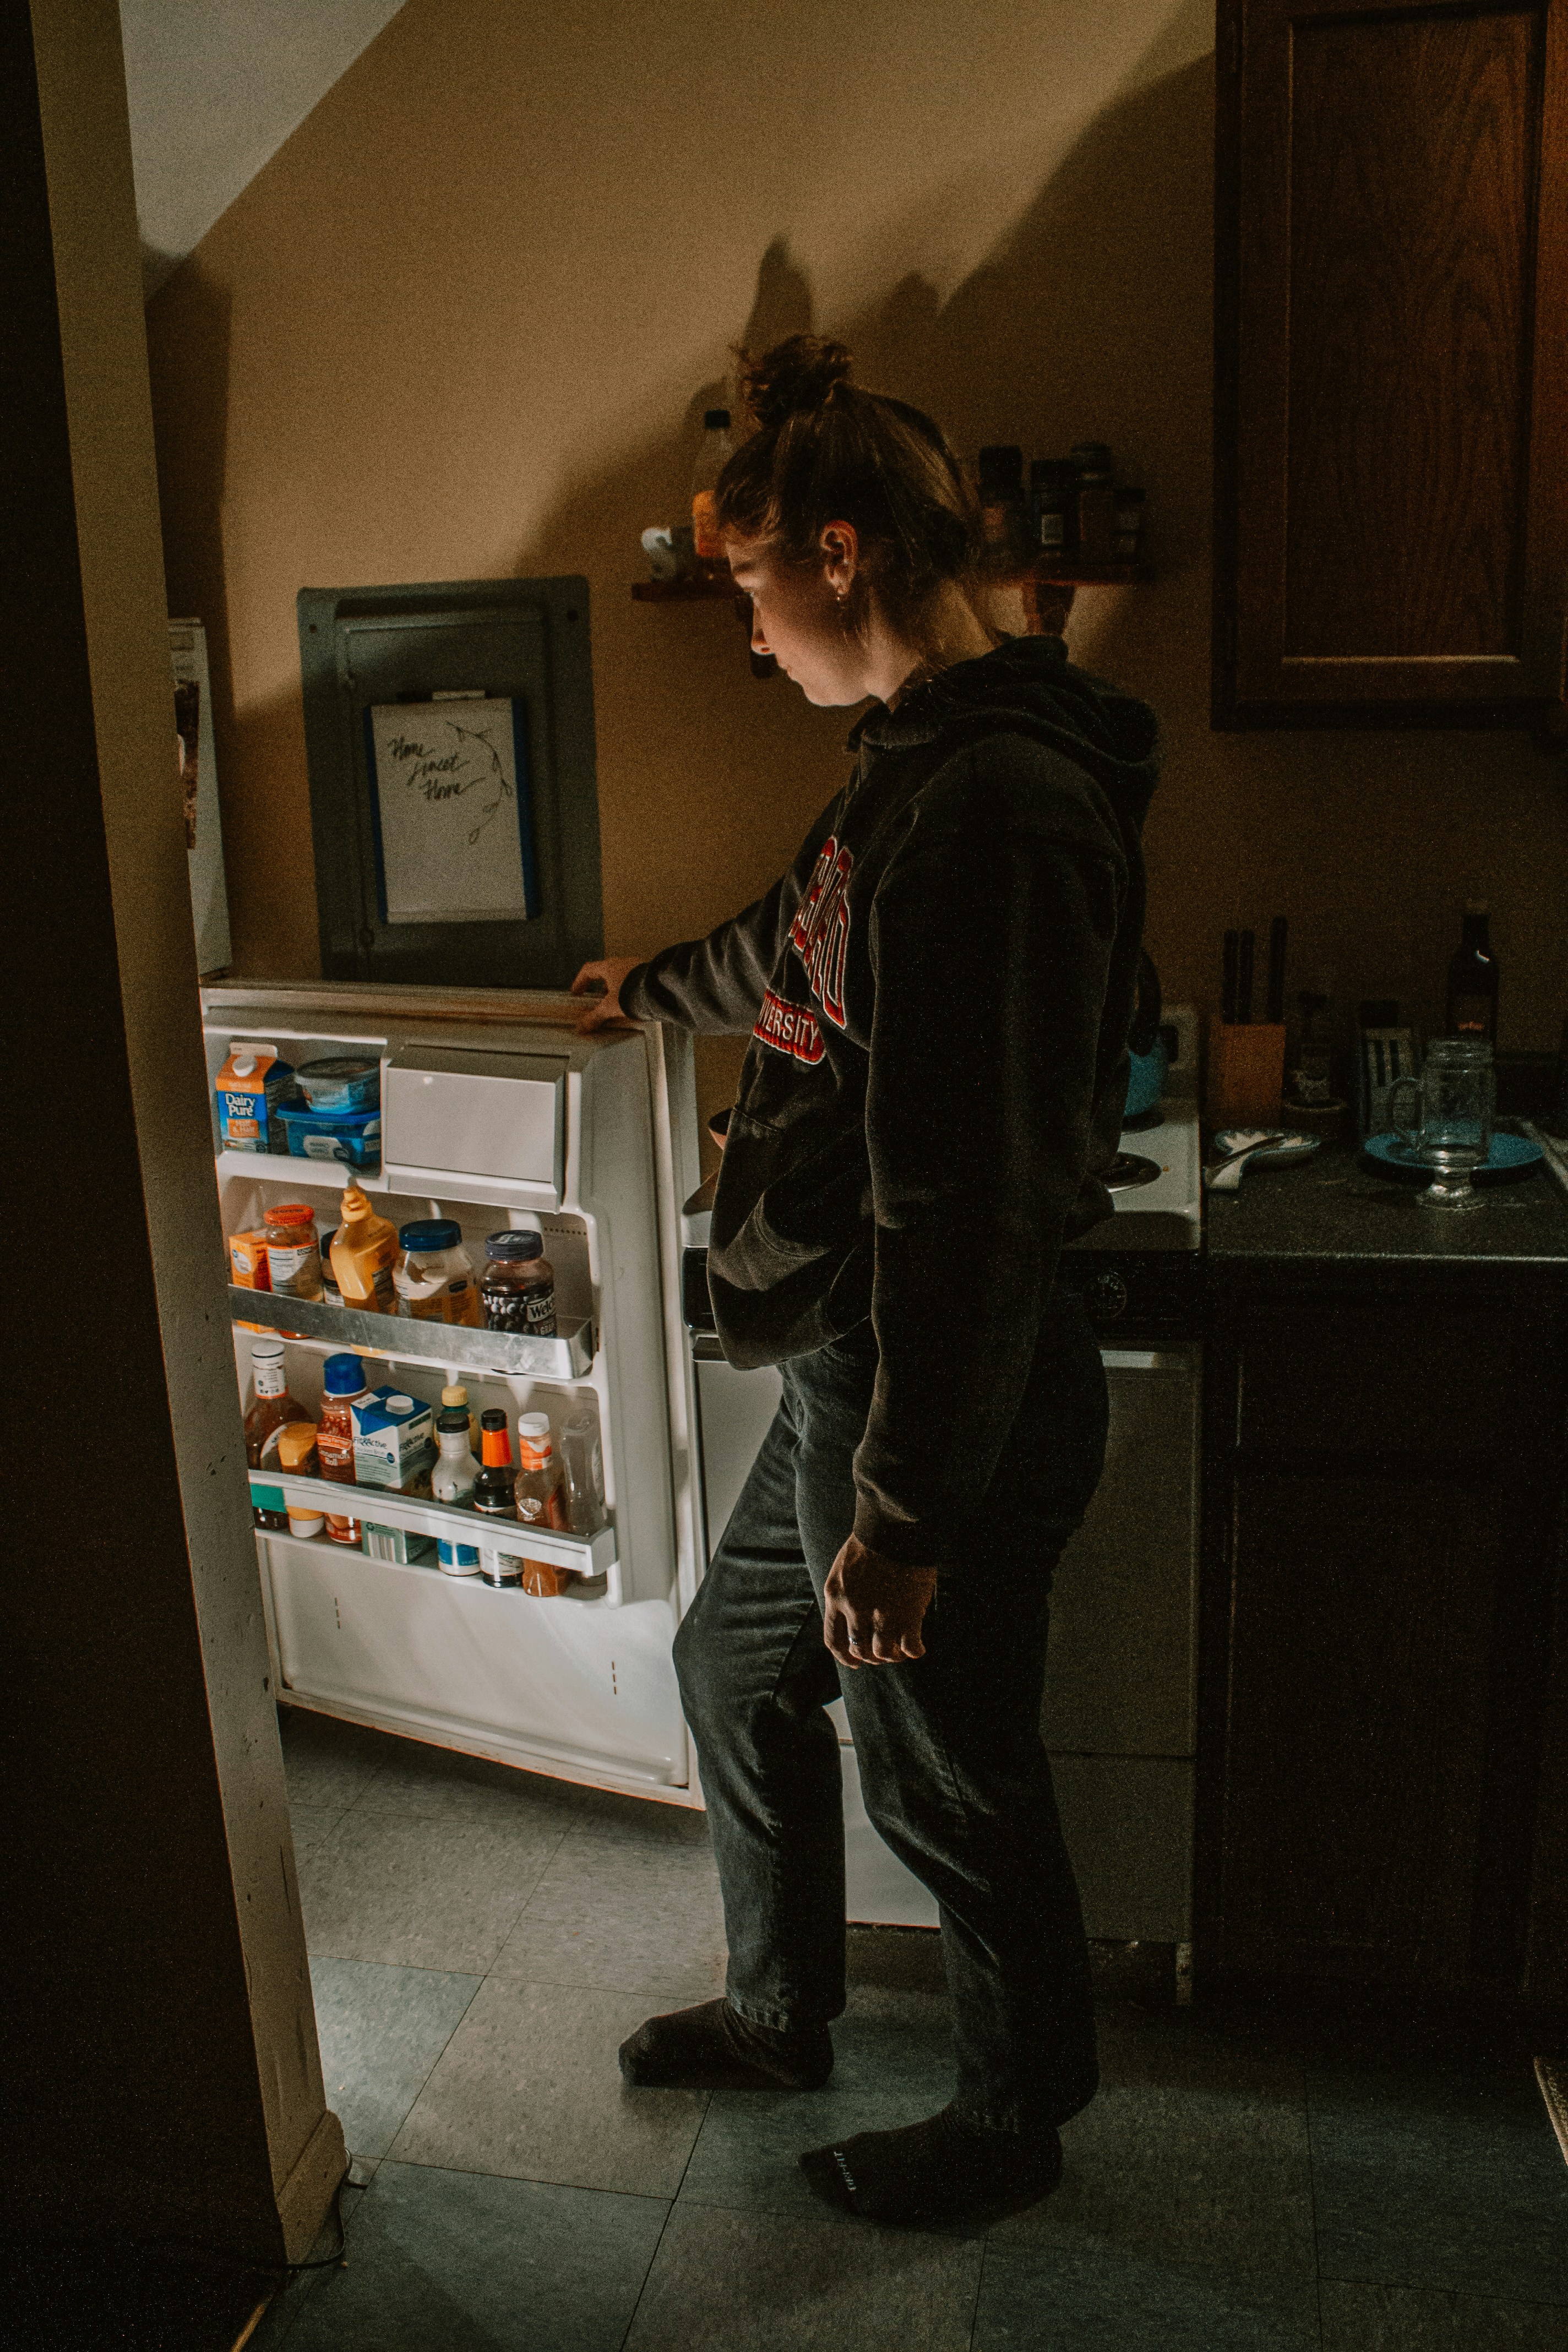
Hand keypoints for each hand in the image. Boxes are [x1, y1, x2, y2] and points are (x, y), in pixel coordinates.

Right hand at [571, 957, 643, 1033]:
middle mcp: (623, 963)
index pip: (588, 970)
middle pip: (605, 973)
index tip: (577, 991)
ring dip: (616, 989)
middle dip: (601, 987)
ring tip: (616, 1004)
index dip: (580, 981)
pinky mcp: (649, 974)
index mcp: (609, 967)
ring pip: (621, 977)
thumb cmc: (635, 992)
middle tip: (598, 1000)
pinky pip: (635, 981)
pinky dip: (629, 990)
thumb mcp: (610, 1007)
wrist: (660, 990)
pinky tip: (632, 1002)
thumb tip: (583, 1026)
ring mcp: (637, 967)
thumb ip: (595, 1017)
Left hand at [823, 1536, 936, 1667]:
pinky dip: (914, 1652)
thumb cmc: (874, 1541)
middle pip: (859, 1649)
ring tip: (902, 1651)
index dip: (845, 1657)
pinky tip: (919, 1648)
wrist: (897, 1526)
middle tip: (885, 1654)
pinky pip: (910, 1647)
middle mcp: (854, 1609)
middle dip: (871, 1657)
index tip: (856, 1662)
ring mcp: (881, 1614)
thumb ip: (846, 1594)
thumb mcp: (846, 1568)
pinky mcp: (907, 1614)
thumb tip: (853, 1619)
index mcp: (836, 1596)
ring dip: (893, 1656)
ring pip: (883, 1653)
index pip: (834, 1639)